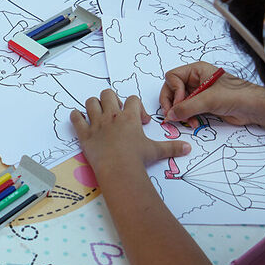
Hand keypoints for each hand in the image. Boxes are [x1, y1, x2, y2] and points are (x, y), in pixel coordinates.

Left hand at [71, 89, 189, 178]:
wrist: (119, 170)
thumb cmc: (137, 159)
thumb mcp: (157, 151)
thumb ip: (172, 147)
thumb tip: (188, 148)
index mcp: (130, 117)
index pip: (133, 100)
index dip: (137, 107)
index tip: (140, 121)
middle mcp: (112, 116)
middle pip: (108, 94)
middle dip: (112, 99)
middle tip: (116, 112)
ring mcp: (97, 124)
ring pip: (91, 102)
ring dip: (93, 105)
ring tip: (98, 113)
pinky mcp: (85, 134)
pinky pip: (76, 119)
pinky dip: (76, 117)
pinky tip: (79, 118)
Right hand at [159, 61, 264, 132]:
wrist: (254, 109)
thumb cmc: (236, 96)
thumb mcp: (209, 99)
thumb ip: (187, 107)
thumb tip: (170, 115)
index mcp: (197, 70)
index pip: (172, 77)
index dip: (172, 91)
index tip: (178, 103)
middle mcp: (196, 80)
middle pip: (172, 90)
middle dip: (173, 104)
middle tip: (173, 115)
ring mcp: (199, 93)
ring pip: (179, 102)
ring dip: (180, 113)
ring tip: (187, 121)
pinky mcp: (204, 105)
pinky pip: (188, 110)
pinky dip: (187, 117)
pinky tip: (193, 123)